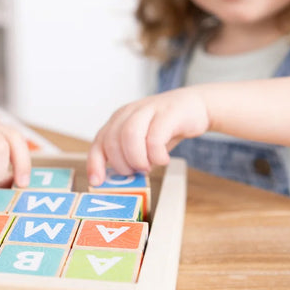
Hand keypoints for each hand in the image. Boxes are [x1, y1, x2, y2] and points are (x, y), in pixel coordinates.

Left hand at [87, 87, 210, 184]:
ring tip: (148, 166)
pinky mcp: (168, 113)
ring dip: (137, 159)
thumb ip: (131, 157)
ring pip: (129, 135)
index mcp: (119, 120)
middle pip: (112, 140)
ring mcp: (148, 110)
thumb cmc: (166, 128)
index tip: (98, 181)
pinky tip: (163, 159)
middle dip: (122, 164)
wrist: (195, 107)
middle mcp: (130, 112)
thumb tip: (120, 182)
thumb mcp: (144, 143)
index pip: (99, 142)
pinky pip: (155, 137)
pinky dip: (156, 155)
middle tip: (136, 172)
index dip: (95, 163)